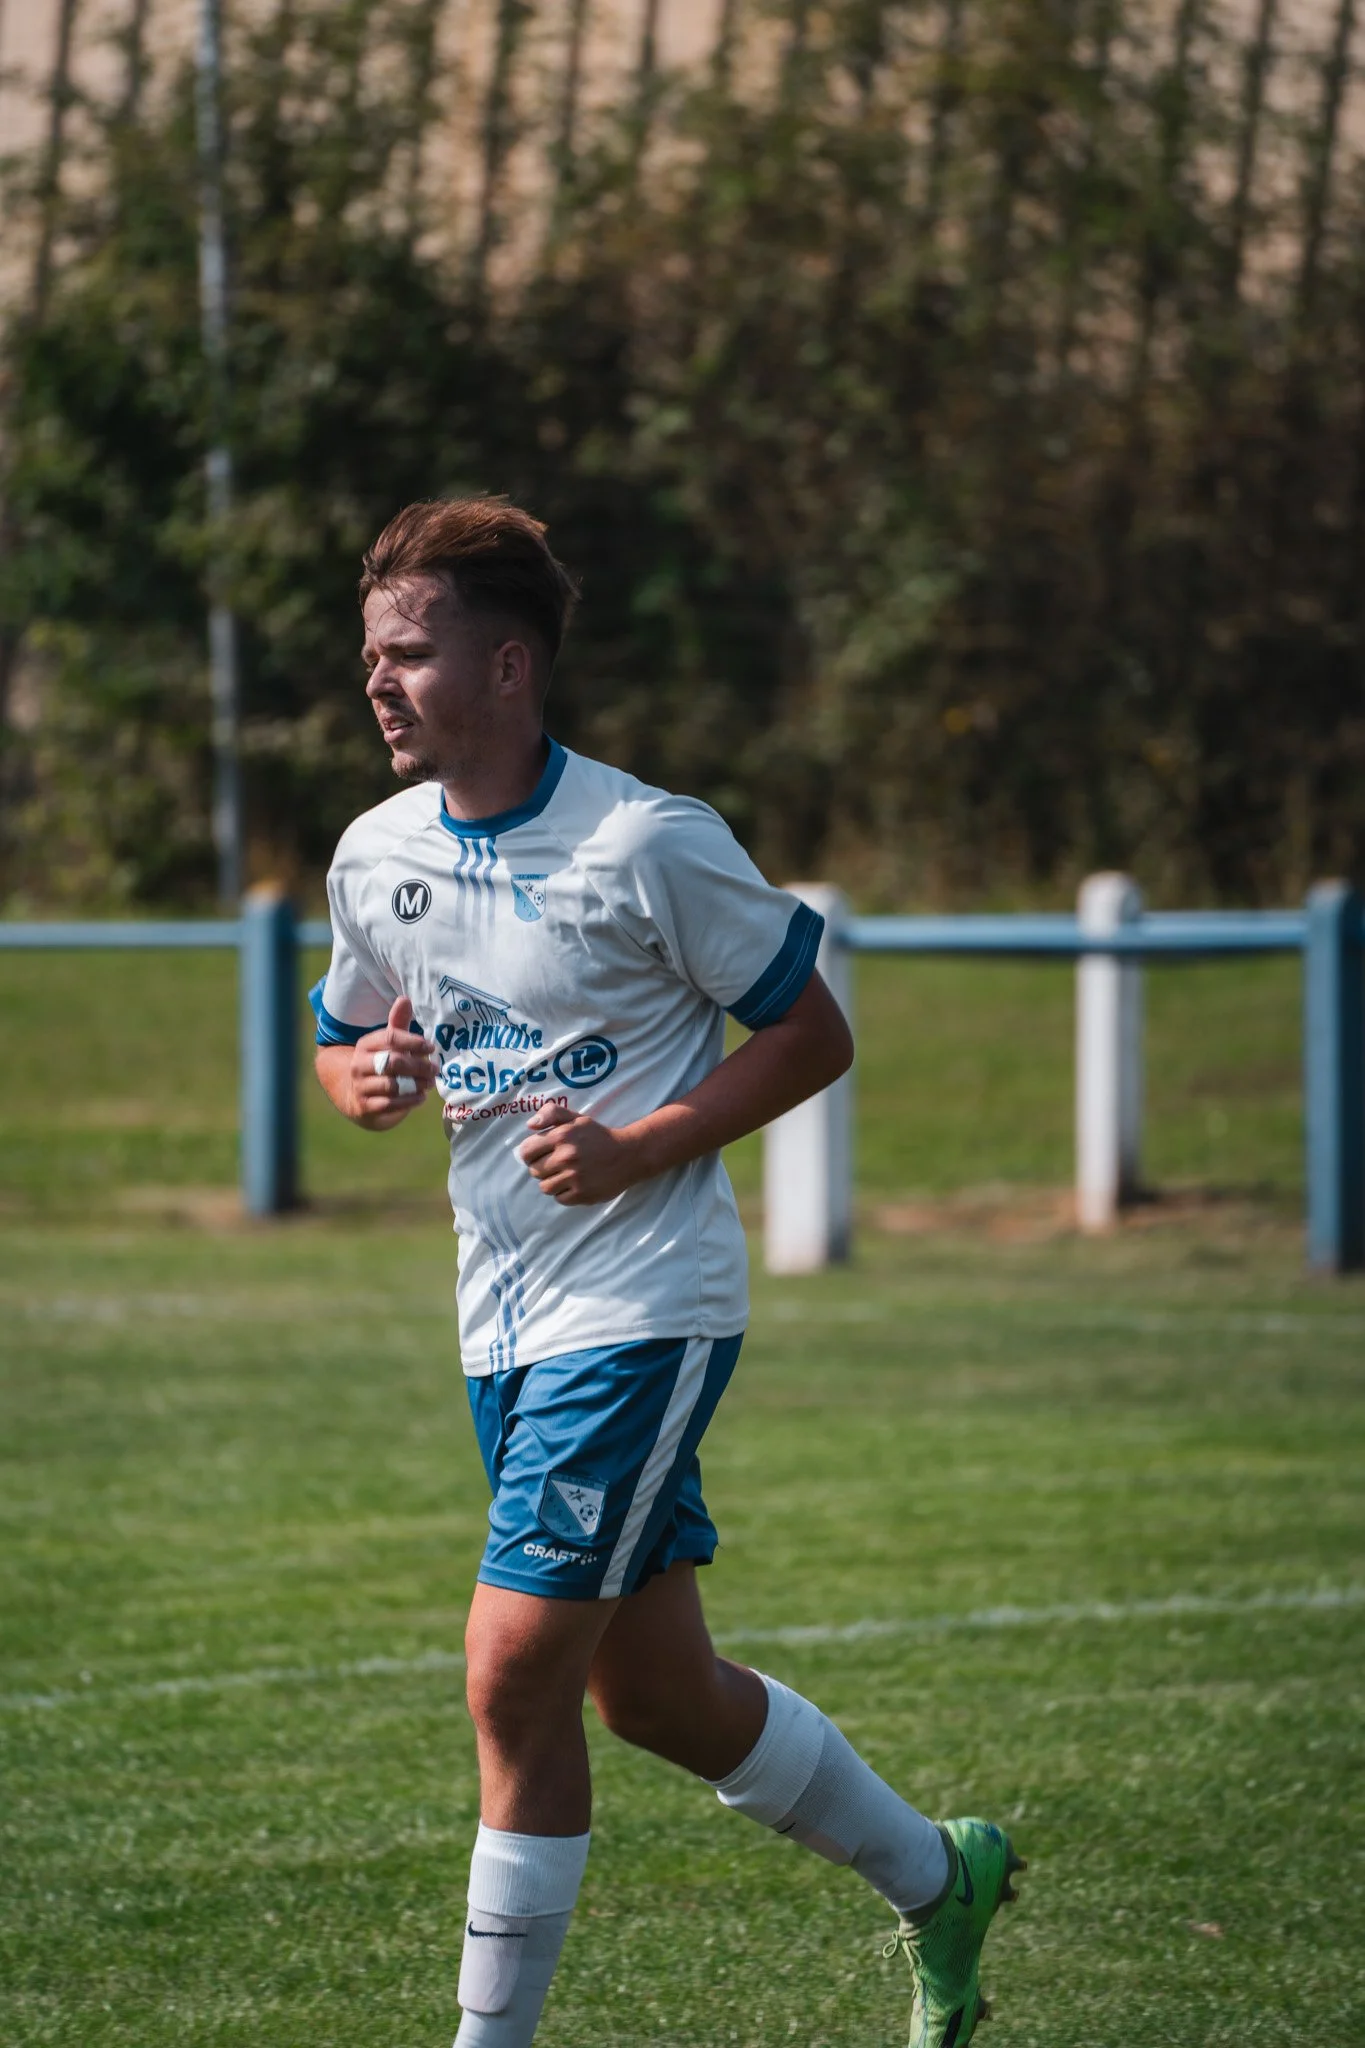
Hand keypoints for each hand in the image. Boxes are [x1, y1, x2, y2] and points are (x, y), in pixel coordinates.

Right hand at [349, 996, 438, 1129]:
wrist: (358, 1096)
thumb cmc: (381, 1064)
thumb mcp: (388, 1044)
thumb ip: (398, 1025)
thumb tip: (405, 999)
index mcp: (366, 1044)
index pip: (390, 1038)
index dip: (413, 1042)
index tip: (432, 1047)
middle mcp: (359, 1064)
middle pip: (393, 1062)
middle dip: (418, 1066)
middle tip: (435, 1069)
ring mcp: (361, 1086)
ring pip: (393, 1085)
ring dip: (416, 1084)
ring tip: (430, 1083)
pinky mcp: (365, 1106)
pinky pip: (390, 1104)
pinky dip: (409, 1101)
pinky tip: (421, 1097)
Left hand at [517, 1103, 647, 1205]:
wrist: (629, 1155)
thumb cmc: (598, 1136)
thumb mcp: (577, 1118)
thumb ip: (551, 1113)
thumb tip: (530, 1125)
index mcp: (562, 1136)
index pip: (526, 1151)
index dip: (530, 1154)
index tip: (539, 1154)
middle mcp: (566, 1156)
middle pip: (534, 1171)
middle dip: (542, 1168)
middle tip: (556, 1164)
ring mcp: (574, 1177)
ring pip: (545, 1187)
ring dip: (552, 1182)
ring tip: (565, 1175)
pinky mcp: (582, 1194)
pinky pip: (559, 1198)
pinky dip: (564, 1193)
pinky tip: (574, 1184)